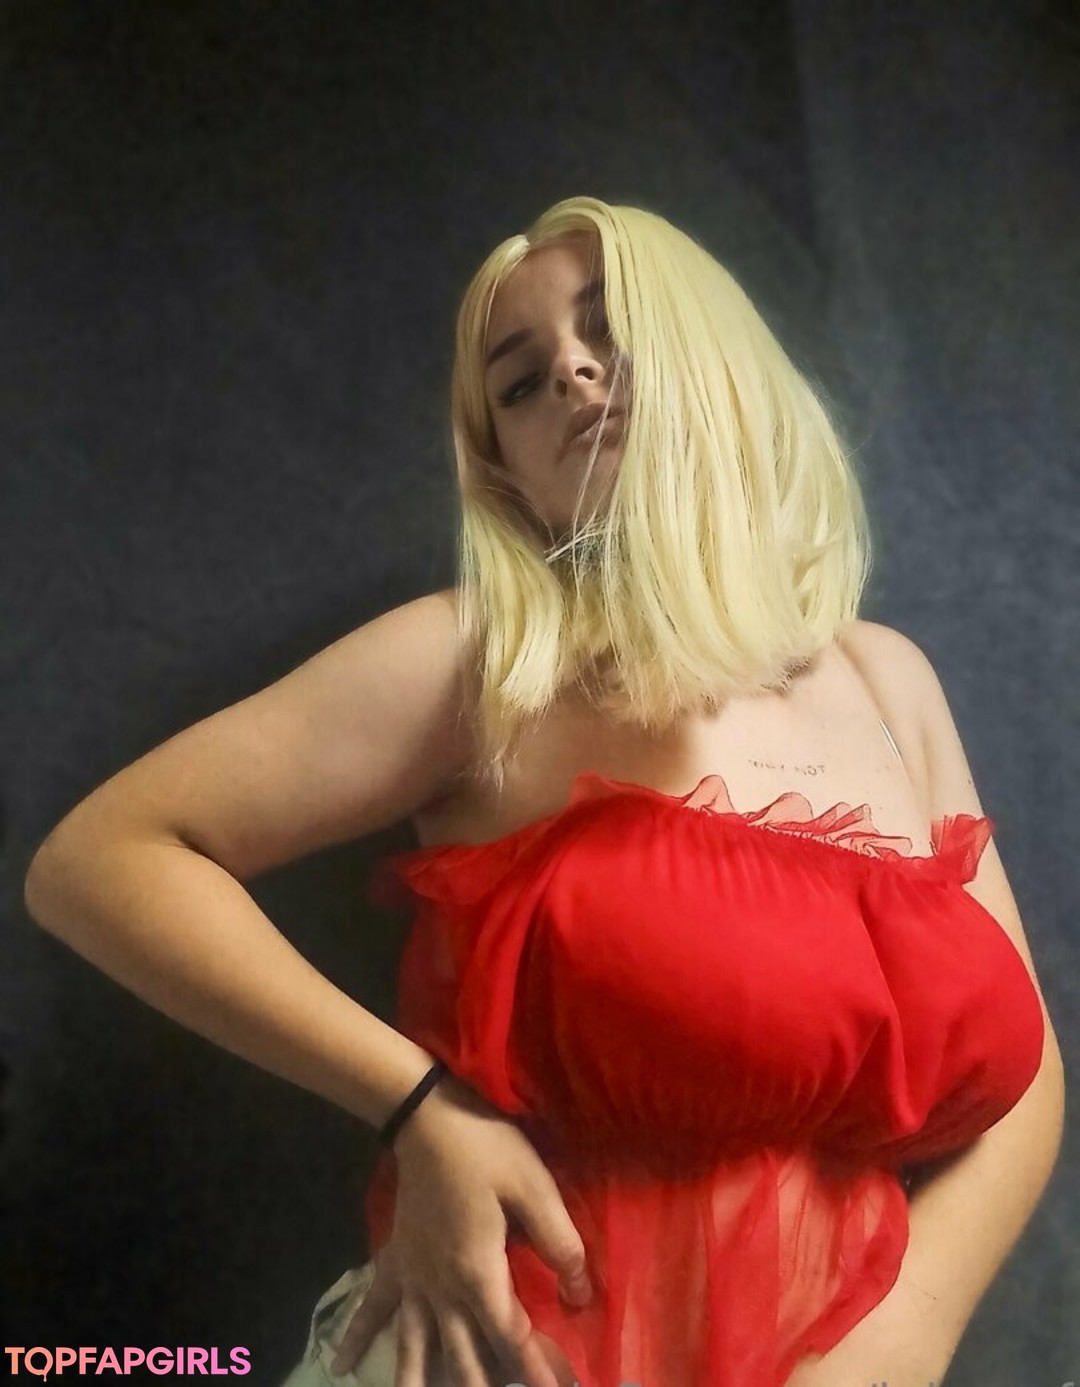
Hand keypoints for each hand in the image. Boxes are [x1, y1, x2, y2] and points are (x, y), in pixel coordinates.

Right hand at [330, 1073, 592, 1386]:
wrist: (426, 1117)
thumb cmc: (485, 1148)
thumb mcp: (533, 1187)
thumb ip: (559, 1242)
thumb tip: (579, 1293)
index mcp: (477, 1272)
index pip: (509, 1336)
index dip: (534, 1367)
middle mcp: (441, 1288)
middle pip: (462, 1355)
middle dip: (482, 1385)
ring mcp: (413, 1278)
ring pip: (414, 1347)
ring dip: (419, 1382)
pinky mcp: (396, 1260)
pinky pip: (373, 1307)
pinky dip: (357, 1337)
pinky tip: (341, 1366)